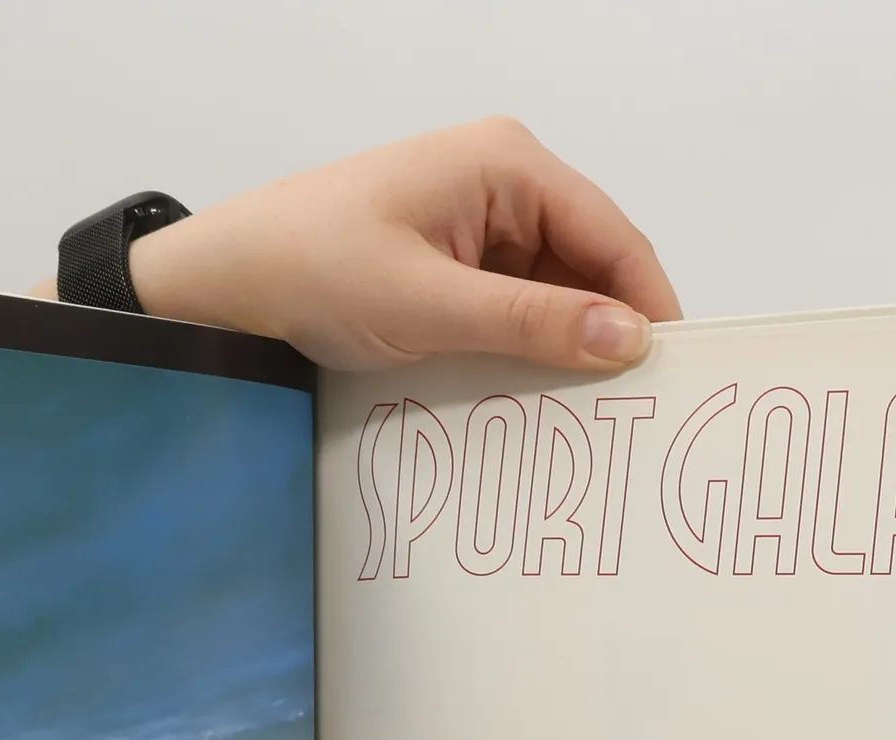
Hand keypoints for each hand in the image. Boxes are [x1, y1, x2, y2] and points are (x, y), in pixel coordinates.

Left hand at [52, 119, 680, 372]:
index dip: (649, 307)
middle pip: (590, 267)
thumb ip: (532, 323)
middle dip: (607, 334)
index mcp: (507, 166)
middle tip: (631, 414)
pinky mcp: (451, 264)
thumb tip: (626, 338)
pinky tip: (529, 399)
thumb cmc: (308, 267)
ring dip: (562, 350)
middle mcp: (502, 184)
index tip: (673, 377)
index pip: (613, 238)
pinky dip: (523, 351)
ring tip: (582, 418)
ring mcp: (476, 224)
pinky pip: (511, 309)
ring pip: (552, 295)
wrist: (223, 282)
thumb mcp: (429, 305)